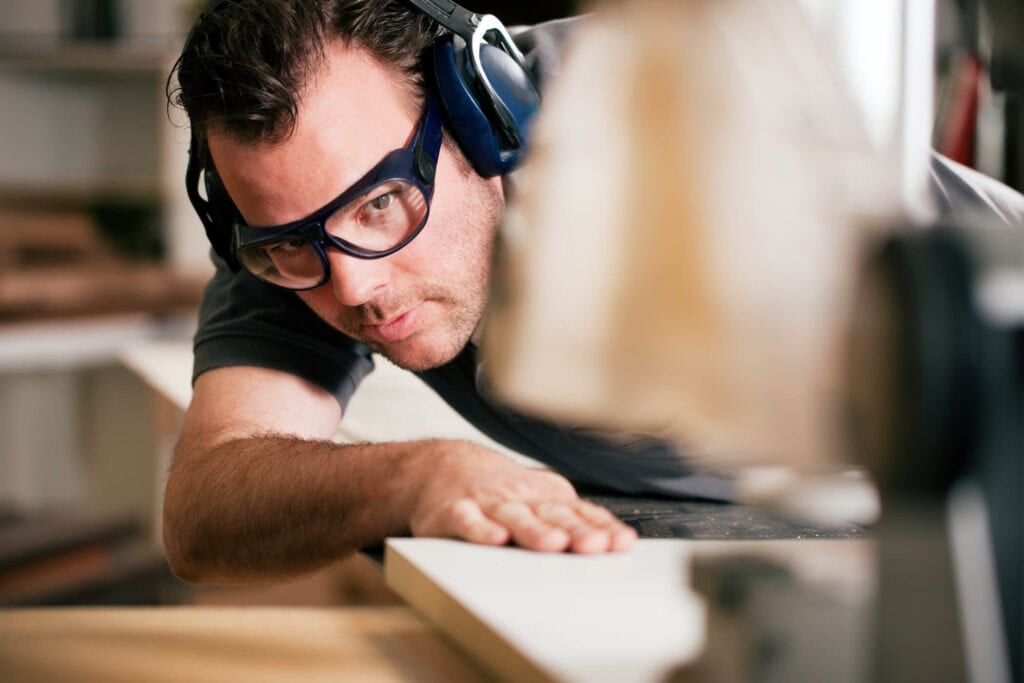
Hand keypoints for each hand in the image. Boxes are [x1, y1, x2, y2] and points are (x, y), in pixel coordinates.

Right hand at [408, 442, 636, 553]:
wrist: (442, 467)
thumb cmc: (499, 491)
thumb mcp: (539, 497)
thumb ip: (574, 516)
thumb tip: (617, 537)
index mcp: (543, 498)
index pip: (578, 513)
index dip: (600, 527)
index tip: (621, 542)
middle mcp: (520, 498)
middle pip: (551, 516)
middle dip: (575, 531)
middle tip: (595, 546)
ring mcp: (488, 503)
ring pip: (514, 517)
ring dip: (534, 531)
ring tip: (553, 544)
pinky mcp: (454, 512)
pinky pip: (468, 520)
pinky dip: (481, 529)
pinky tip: (495, 539)